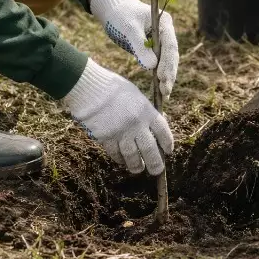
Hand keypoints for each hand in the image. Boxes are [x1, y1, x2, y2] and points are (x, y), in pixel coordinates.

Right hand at [63, 59, 173, 174]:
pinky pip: (115, 153)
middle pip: (150, 149)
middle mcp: (137, 124)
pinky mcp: (106, 138)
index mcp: (147, 111)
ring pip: (132, 156)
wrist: (90, 88)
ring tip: (138, 169)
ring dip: (137, 165)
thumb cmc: (112, 88)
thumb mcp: (135, 95)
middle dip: (155, 163)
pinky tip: (122, 161)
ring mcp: (121, 132)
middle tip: (157, 170)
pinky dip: (120, 159)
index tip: (168, 151)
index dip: (167, 143)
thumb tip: (151, 126)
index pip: (163, 132)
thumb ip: (144, 111)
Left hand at [90, 0, 178, 99]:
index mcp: (165, 23)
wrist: (113, 10)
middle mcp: (166, 32)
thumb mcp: (129, 29)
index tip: (161, 78)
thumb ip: (140, 46)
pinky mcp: (154, 48)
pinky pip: (159, 63)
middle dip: (169, 74)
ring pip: (167, 61)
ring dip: (166, 77)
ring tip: (164, 94)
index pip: (170, 46)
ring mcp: (161, 41)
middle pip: (172, 56)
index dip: (167, 63)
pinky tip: (159, 89)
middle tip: (165, 91)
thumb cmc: (120, 15)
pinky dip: (159, 75)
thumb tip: (152, 67)